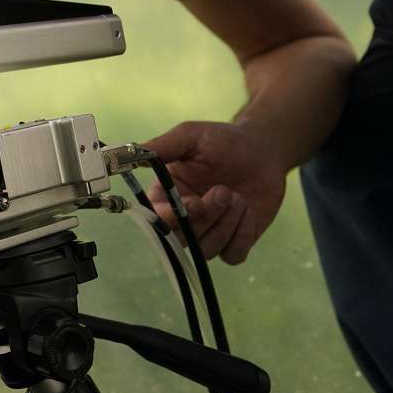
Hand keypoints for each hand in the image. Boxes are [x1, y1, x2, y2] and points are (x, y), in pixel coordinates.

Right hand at [143, 121, 288, 264]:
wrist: (263, 151)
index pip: (156, 218)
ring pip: (206, 250)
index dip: (171, 217)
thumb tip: (130, 155)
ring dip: (226, 225)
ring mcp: (209, 233)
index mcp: (166, 195)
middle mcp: (183, 218)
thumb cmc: (224, 141)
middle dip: (205, 218)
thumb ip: (162, 146)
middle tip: (225, 191)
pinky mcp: (234, 242)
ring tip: (239, 197)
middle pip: (181, 239)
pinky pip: (232, 255)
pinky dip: (243, 235)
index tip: (194, 202)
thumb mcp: (191, 136)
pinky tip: (249, 210)